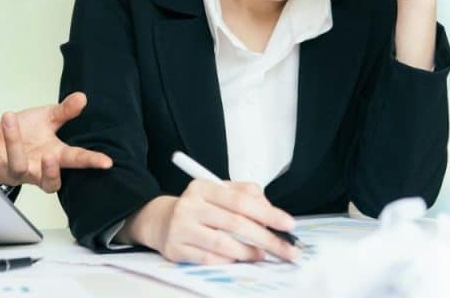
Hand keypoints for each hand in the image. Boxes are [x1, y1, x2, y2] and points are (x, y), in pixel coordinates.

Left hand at [0, 92, 112, 192]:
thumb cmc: (24, 137)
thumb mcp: (46, 121)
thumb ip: (64, 112)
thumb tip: (82, 97)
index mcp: (51, 158)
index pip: (75, 162)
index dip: (90, 163)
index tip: (106, 162)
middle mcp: (33, 169)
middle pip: (46, 180)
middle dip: (50, 171)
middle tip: (53, 156)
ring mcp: (10, 169)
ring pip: (15, 163)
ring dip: (13, 140)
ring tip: (10, 116)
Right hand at [119, 180, 298, 263]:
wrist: (161, 221)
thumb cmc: (199, 208)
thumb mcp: (219, 193)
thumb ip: (245, 195)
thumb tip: (270, 212)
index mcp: (202, 187)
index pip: (240, 200)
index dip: (267, 213)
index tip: (288, 224)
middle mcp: (189, 205)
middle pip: (235, 223)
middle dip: (266, 238)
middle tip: (286, 249)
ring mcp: (181, 228)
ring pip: (222, 244)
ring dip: (248, 252)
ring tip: (262, 255)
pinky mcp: (176, 249)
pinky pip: (209, 259)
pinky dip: (228, 261)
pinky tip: (238, 260)